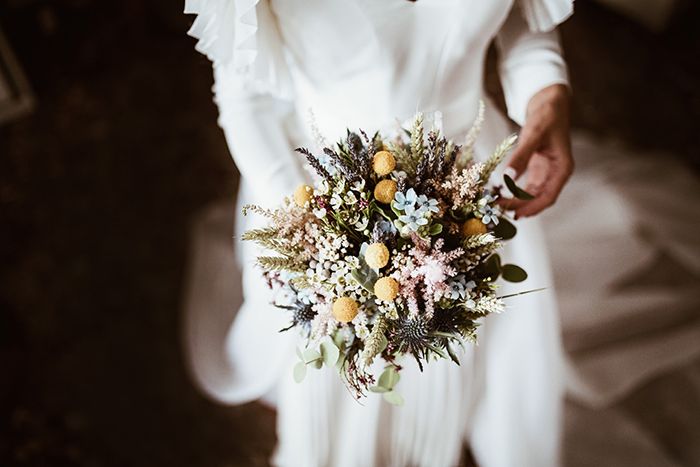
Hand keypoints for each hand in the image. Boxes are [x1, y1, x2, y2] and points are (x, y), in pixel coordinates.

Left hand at [500, 84, 573, 218]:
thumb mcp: (533, 135)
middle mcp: (556, 174)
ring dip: (517, 201)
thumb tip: (509, 178)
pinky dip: (515, 192)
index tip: (515, 214)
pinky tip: (501, 195)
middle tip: (499, 210)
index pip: (548, 197)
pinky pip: (527, 187)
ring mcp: (547, 172)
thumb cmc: (545, 116)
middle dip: (520, 207)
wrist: (549, 103)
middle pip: (539, 199)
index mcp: (562, 168)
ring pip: (532, 195)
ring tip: (498, 206)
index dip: (532, 208)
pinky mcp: (537, 169)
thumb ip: (521, 156)